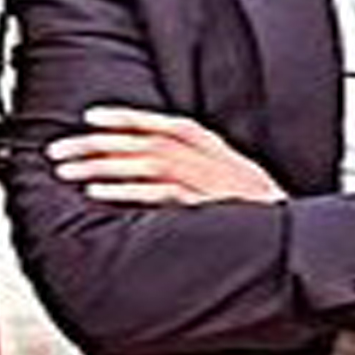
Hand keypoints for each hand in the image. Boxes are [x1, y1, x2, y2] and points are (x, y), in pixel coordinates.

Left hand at [45, 106, 282, 205]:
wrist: (293, 237)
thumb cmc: (254, 212)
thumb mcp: (227, 178)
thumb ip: (191, 165)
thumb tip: (144, 163)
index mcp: (212, 148)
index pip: (165, 124)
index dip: (126, 118)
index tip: (91, 117)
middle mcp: (207, 159)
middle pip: (144, 141)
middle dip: (97, 143)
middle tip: (60, 150)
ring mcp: (205, 182)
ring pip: (144, 163)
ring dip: (102, 165)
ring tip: (70, 171)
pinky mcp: (202, 207)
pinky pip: (157, 193)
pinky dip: (125, 191)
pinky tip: (99, 192)